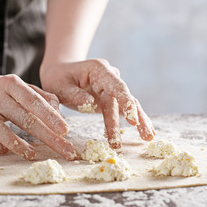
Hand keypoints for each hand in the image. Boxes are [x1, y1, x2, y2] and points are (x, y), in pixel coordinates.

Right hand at [0, 74, 77, 160]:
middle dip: (46, 136)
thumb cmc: (7, 91)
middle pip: (22, 117)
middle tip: (64, 150)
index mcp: (12, 83)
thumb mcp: (26, 89)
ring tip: (32, 154)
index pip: (34, 101)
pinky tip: (4, 151)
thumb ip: (45, 100)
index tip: (65, 131)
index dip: (50, 116)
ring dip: (15, 143)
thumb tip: (60, 119)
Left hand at [40, 59, 155, 147]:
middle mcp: (110, 77)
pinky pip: (123, 111)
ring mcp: (112, 88)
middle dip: (135, 116)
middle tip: (145, 134)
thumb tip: (89, 104)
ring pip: (128, 105)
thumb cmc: (58, 78)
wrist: (60, 73)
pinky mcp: (111, 99)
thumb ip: (74, 94)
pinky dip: (133, 121)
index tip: (132, 116)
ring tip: (149, 137)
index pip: (116, 86)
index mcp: (99, 70)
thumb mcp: (59, 85)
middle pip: (126, 97)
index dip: (125, 101)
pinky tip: (144, 132)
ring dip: (139, 121)